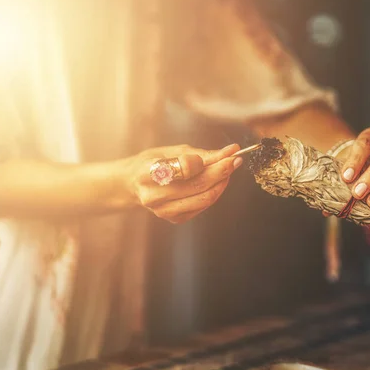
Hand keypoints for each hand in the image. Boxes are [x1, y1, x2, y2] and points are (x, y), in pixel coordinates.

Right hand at [127, 143, 241, 223]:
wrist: (133, 185)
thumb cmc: (153, 162)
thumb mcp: (171, 151)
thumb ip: (201, 154)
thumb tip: (231, 151)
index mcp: (148, 173)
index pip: (183, 168)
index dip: (208, 161)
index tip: (227, 152)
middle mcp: (154, 195)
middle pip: (198, 185)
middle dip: (222, 171)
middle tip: (236, 159)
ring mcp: (163, 211)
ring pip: (204, 198)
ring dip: (221, 182)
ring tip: (228, 168)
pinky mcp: (174, 219)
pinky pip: (203, 206)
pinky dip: (214, 192)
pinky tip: (216, 181)